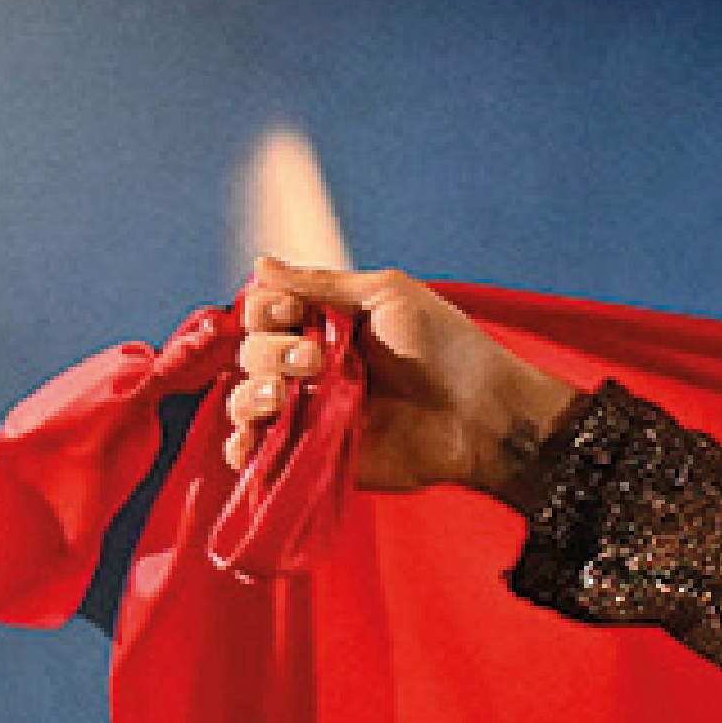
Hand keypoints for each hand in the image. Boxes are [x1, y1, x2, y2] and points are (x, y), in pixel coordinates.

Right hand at [222, 259, 572, 507]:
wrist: (478, 413)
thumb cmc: (445, 346)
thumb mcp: (384, 295)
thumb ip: (319, 284)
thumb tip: (258, 265)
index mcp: (325, 325)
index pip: (261, 314)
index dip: (264, 310)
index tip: (293, 313)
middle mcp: (312, 368)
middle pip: (251, 355)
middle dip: (272, 352)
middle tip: (318, 360)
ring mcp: (313, 414)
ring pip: (246, 402)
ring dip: (252, 394)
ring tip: (286, 397)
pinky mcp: (318, 457)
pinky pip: (260, 457)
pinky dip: (243, 449)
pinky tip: (249, 443)